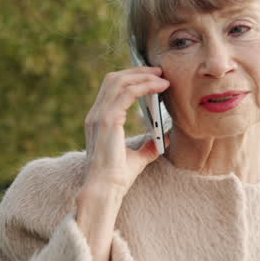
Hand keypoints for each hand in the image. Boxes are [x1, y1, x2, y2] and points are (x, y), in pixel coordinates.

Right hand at [83, 66, 171, 192]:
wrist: (105, 189)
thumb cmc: (117, 177)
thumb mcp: (137, 158)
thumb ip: (148, 146)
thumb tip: (164, 138)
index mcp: (98, 120)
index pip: (112, 88)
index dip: (131, 78)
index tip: (152, 78)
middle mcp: (95, 114)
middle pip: (114, 79)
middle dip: (137, 71)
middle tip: (159, 71)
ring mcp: (99, 116)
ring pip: (120, 81)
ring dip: (143, 76)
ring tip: (162, 77)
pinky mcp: (108, 120)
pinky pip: (127, 92)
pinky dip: (144, 85)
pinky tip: (159, 88)